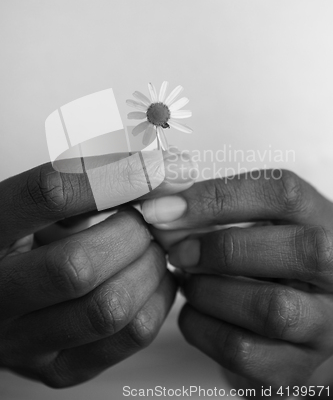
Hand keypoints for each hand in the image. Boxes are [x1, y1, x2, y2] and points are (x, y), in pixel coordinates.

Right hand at [0, 149, 195, 387]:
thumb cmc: (21, 242)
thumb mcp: (38, 204)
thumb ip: (89, 182)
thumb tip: (163, 168)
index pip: (47, 195)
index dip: (109, 178)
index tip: (153, 167)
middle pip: (80, 266)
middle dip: (132, 234)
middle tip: (144, 218)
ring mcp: (25, 341)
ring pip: (109, 309)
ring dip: (148, 268)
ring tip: (149, 247)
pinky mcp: (59, 369)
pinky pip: (129, 337)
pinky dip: (158, 299)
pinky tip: (152, 277)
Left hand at [143, 169, 332, 389]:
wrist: (295, 316)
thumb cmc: (268, 257)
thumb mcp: (260, 220)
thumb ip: (220, 206)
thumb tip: (162, 206)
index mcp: (322, 219)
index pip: (283, 192)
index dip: (219, 197)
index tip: (165, 208)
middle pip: (299, 250)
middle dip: (222, 249)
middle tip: (179, 251)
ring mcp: (326, 323)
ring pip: (272, 308)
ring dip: (210, 292)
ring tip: (188, 281)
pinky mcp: (299, 367)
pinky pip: (244, 351)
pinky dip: (202, 328)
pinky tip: (193, 311)